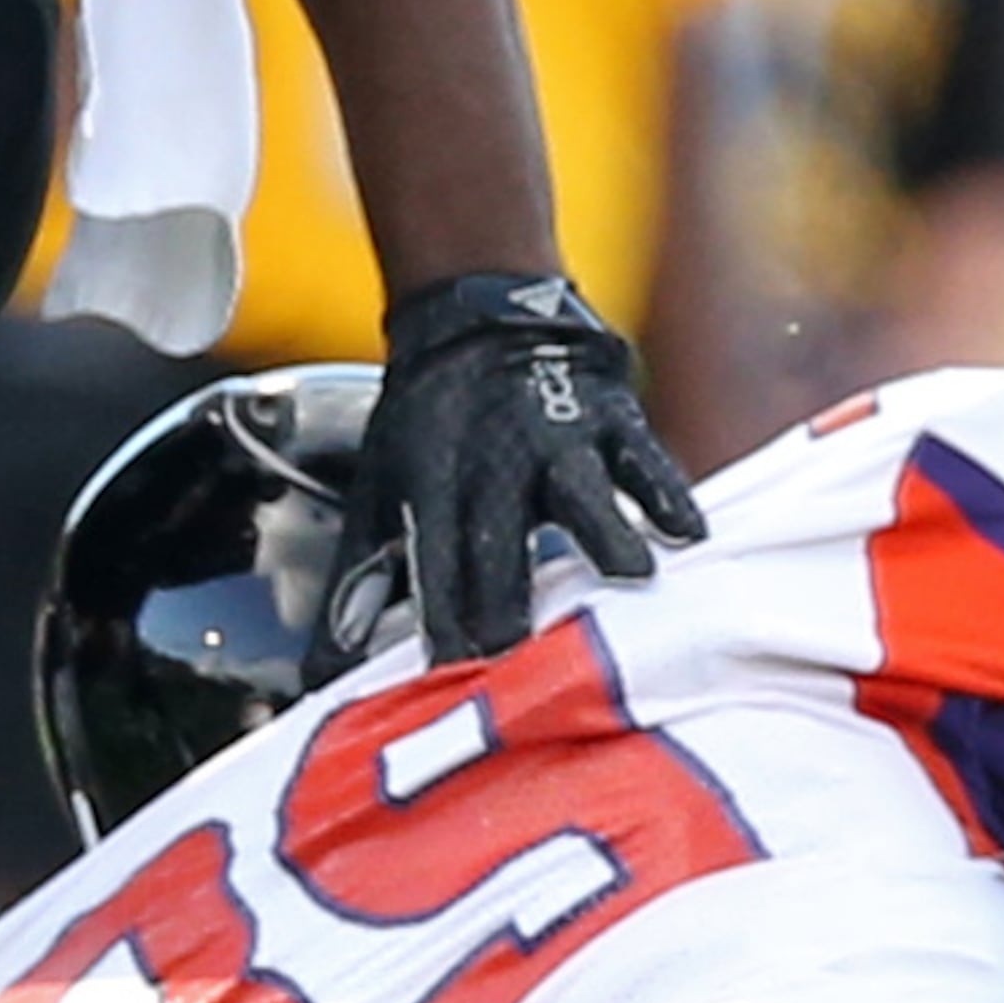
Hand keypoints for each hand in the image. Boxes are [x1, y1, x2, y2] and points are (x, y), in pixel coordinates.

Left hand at [317, 271, 703, 673]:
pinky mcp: (613, 422)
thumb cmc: (425, 428)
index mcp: (433, 488)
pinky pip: (644, 459)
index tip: (452, 678)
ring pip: (582, 493)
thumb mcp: (376, 497)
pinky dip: (665, 494)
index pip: (437, 569)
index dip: (444, 625)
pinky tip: (685, 533)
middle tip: (531, 664)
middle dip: (514, 604)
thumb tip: (318, 681)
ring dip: (603, 534)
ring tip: (627, 576)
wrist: (474, 321)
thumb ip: (354, 592)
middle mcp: (496, 466)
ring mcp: (560, 441)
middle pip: (506, 546)